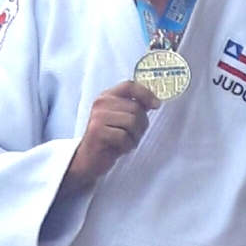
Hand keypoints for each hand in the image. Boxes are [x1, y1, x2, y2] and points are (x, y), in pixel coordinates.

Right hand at [60, 80, 159, 195]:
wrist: (89, 159)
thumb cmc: (109, 138)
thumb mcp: (121, 119)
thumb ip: (135, 108)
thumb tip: (154, 102)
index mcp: (107, 96)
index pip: (129, 86)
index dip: (145, 93)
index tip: (156, 105)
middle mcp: (101, 103)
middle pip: (135, 107)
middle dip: (141, 125)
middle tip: (134, 135)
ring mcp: (98, 116)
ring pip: (132, 121)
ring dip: (135, 136)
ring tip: (126, 142)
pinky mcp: (98, 131)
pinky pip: (124, 136)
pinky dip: (127, 146)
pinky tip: (120, 148)